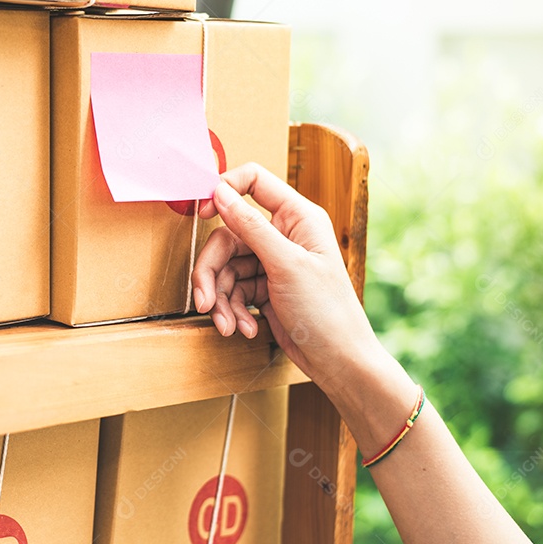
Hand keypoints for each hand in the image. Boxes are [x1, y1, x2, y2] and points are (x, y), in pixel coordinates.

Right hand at [192, 163, 386, 394]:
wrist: (340, 362)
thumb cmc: (328, 312)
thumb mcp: (286, 265)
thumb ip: (250, 227)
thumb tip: (220, 193)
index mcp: (297, 217)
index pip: (254, 181)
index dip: (224, 191)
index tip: (203, 213)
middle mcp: (283, 235)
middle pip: (227, 236)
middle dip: (213, 272)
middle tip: (205, 302)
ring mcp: (272, 262)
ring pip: (226, 267)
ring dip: (220, 299)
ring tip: (228, 325)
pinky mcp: (264, 288)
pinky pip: (233, 289)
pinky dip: (233, 310)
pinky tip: (243, 328)